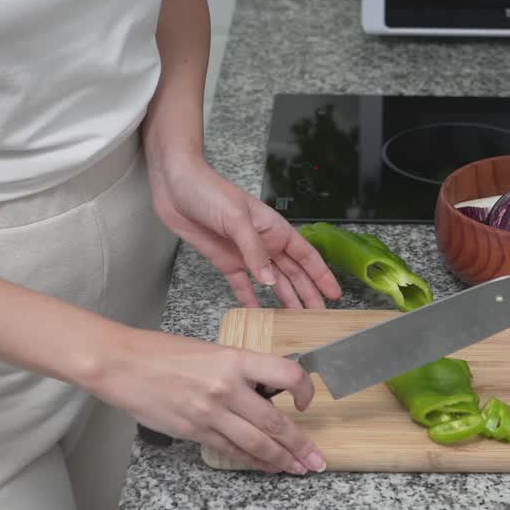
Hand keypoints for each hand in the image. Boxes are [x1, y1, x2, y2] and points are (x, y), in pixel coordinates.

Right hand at [90, 326, 326, 474]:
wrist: (121, 364)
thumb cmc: (162, 352)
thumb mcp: (210, 351)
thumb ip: (239, 371)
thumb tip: (264, 393)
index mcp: (234, 359)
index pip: (287, 374)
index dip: (306, 391)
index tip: (308, 403)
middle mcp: (226, 387)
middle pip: (276, 422)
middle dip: (300, 445)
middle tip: (316, 460)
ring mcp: (210, 413)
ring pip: (257, 443)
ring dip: (281, 459)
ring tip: (297, 468)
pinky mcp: (194, 431)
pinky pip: (231, 451)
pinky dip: (251, 461)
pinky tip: (264, 466)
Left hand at [148, 154, 341, 308]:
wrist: (176, 187)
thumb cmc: (209, 191)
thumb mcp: (237, 219)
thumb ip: (254, 251)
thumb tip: (269, 281)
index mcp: (275, 229)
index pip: (306, 256)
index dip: (322, 275)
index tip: (334, 294)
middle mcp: (265, 244)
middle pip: (293, 274)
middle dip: (307, 294)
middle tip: (319, 318)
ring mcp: (246, 255)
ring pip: (272, 283)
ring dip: (284, 300)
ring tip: (295, 321)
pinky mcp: (226, 261)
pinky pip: (242, 286)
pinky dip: (251, 301)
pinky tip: (259, 315)